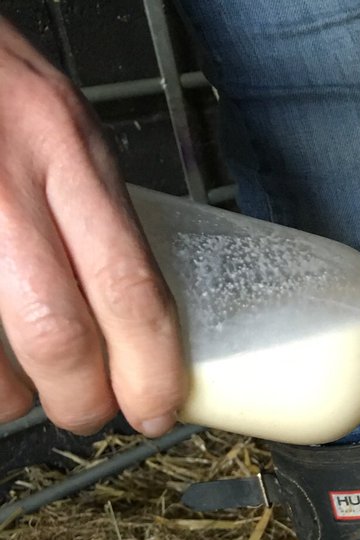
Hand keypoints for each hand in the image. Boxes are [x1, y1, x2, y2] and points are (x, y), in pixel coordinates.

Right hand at [0, 17, 185, 436]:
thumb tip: (126, 300)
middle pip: (60, 334)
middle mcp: (8, 178)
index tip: (157, 407)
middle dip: (81, 398)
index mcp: (67, 149)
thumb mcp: (56, 120)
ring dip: (11, 396)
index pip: (131, 286)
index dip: (151, 367)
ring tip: (22, 395)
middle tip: (88, 410)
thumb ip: (89, 200)